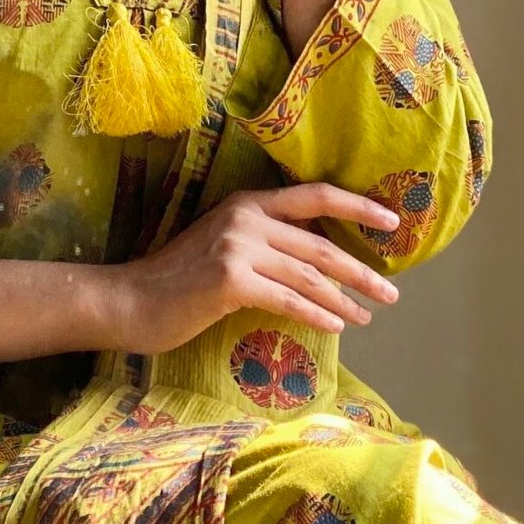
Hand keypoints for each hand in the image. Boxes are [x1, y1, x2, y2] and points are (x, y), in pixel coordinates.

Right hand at [101, 182, 402, 355]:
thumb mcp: (224, 247)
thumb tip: (320, 263)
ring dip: (345, 300)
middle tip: (391, 293)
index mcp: (247, 203)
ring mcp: (238, 247)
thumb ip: (265, 244)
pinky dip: (317, 315)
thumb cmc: (178, 282)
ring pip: (309, 275)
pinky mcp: (231, 280)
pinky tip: (336, 327)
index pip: (316, 196)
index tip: (393, 223)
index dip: (359, 206)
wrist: (130, 301)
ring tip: (368, 316)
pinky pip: (289, 300)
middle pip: (321, 244)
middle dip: (362, 271)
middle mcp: (246, 218)